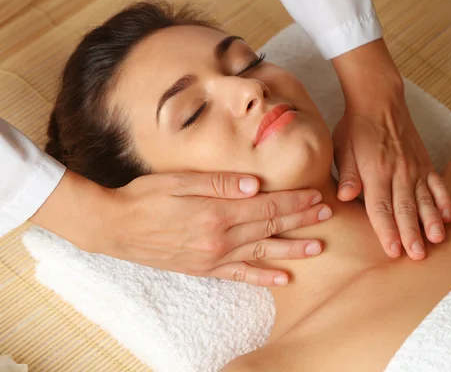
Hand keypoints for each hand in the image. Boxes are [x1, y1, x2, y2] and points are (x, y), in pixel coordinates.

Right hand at [32, 170, 329, 285]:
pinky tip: (283, 279)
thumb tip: (256, 184)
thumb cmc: (145, 196)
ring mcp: (213, 257)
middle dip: (302, 220)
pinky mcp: (204, 269)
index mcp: (216, 211)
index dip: (294, 201)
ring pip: (262, 252)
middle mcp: (220, 237)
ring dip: (292, 249)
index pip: (267, 205)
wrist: (114, 227)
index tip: (316, 196)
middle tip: (327, 213)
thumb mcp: (179, 180)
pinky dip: (263, 278)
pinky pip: (240, 275)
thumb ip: (219, 182)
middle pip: (270, 226)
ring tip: (318, 247)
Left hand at [331, 39, 450, 259]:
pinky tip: (448, 217)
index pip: (381, 207)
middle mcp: (398, 172)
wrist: (380, 99)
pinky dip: (444, 200)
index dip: (386, 231)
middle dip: (411, 234)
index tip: (393, 250)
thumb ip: (347, 174)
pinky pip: (437, 184)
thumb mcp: (343, 148)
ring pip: (424, 199)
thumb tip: (344, 197)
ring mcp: (414, 167)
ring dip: (431, 221)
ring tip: (437, 240)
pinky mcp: (424, 162)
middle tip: (417, 256)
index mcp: (375, 172)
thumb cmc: (356, 127)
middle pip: (405, 209)